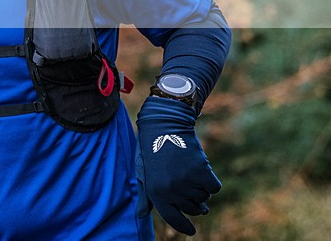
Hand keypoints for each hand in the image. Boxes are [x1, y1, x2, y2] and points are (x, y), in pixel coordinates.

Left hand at [135, 96, 220, 235]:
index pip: (173, 218)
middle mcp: (170, 190)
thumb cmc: (153, 148)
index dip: (183, 226)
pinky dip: (211, 180)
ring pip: (204, 198)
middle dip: (193, 200)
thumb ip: (145, 196)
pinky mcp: (200, 172)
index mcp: (155, 192)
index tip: (192, 231)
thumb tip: (140, 216)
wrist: (164, 124)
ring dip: (200, 187)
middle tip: (186, 181)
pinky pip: (214, 187)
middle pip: (192, 209)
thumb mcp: (145, 172)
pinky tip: (200, 166)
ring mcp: (186, 182)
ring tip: (188, 169)